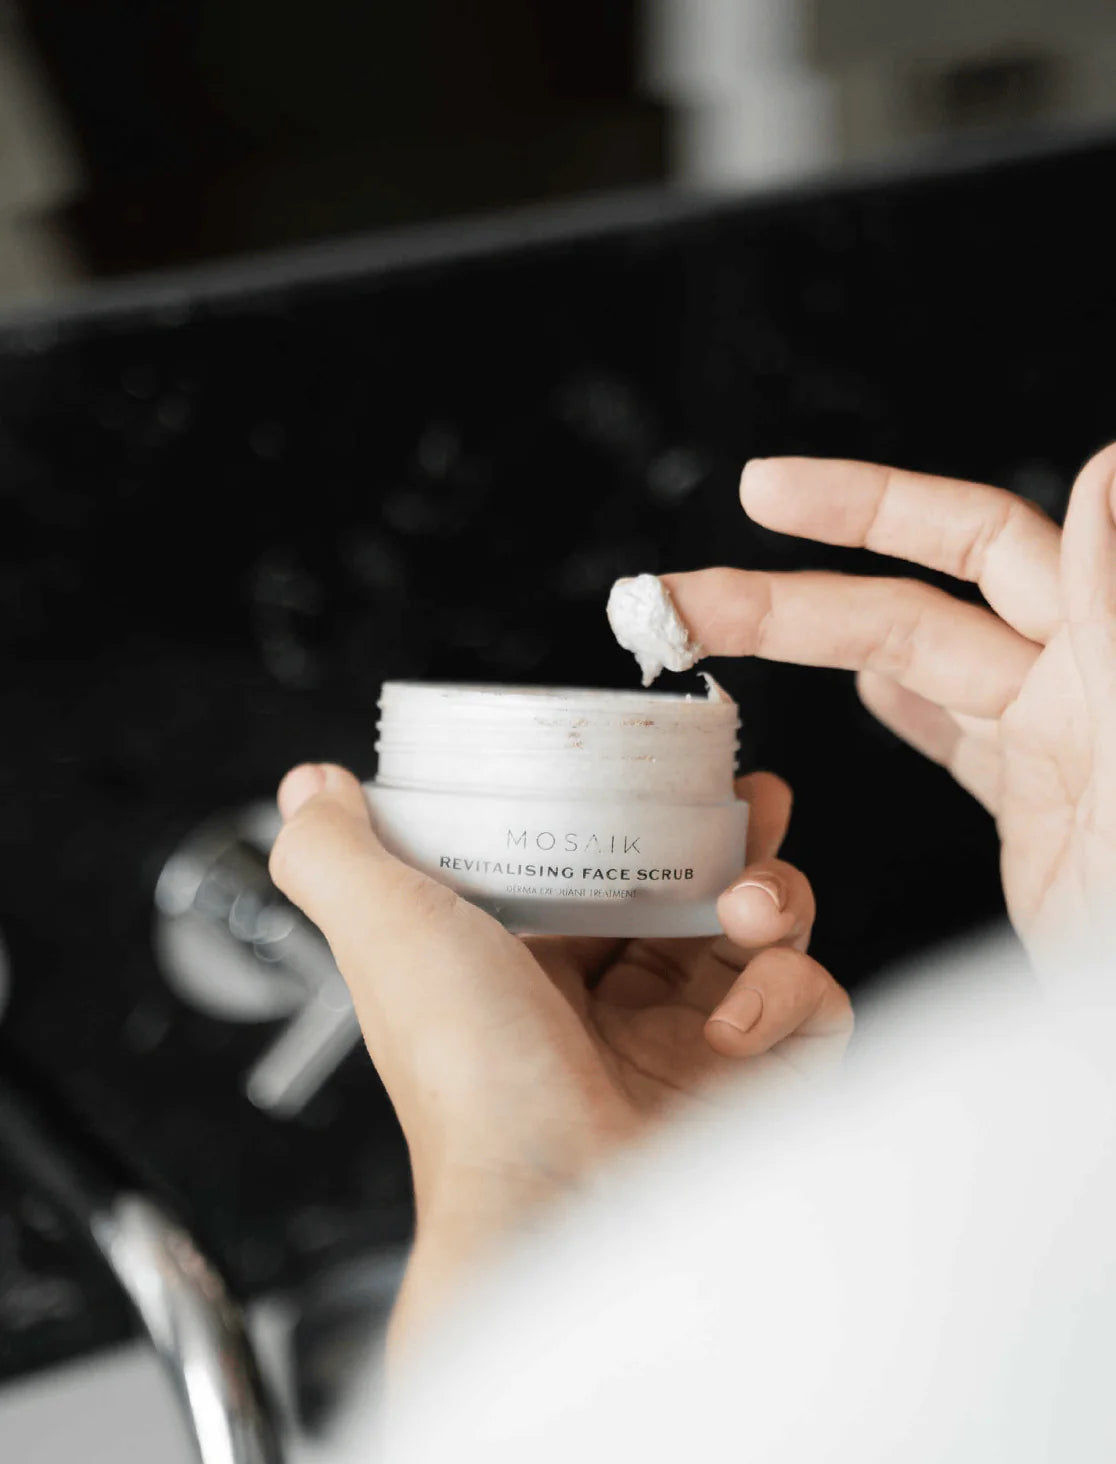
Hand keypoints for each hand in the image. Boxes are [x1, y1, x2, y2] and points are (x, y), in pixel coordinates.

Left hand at [269, 762, 850, 1347]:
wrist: (553, 1206)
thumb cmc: (471, 1081)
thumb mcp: (384, 936)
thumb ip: (335, 857)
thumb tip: (311, 789)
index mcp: (532, 966)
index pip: (596, 868)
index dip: (633, 813)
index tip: (659, 766)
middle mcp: (612, 1006)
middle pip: (692, 894)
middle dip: (730, 838)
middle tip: (751, 803)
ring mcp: (689, 1048)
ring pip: (762, 938)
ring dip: (771, 898)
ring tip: (746, 907)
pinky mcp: (759, 1087)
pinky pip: (808, 1007)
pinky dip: (789, 992)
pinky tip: (736, 1017)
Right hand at [662, 445, 1115, 961]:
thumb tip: (1110, 465)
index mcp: (1100, 656)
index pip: (977, 538)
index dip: (869, 506)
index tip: (764, 492)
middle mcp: (1077, 684)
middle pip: (909, 609)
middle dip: (786, 597)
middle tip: (681, 595)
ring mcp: (1055, 746)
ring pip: (915, 669)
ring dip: (814, 645)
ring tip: (718, 628)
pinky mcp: (1039, 808)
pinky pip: (960, 735)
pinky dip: (906, 704)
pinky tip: (868, 686)